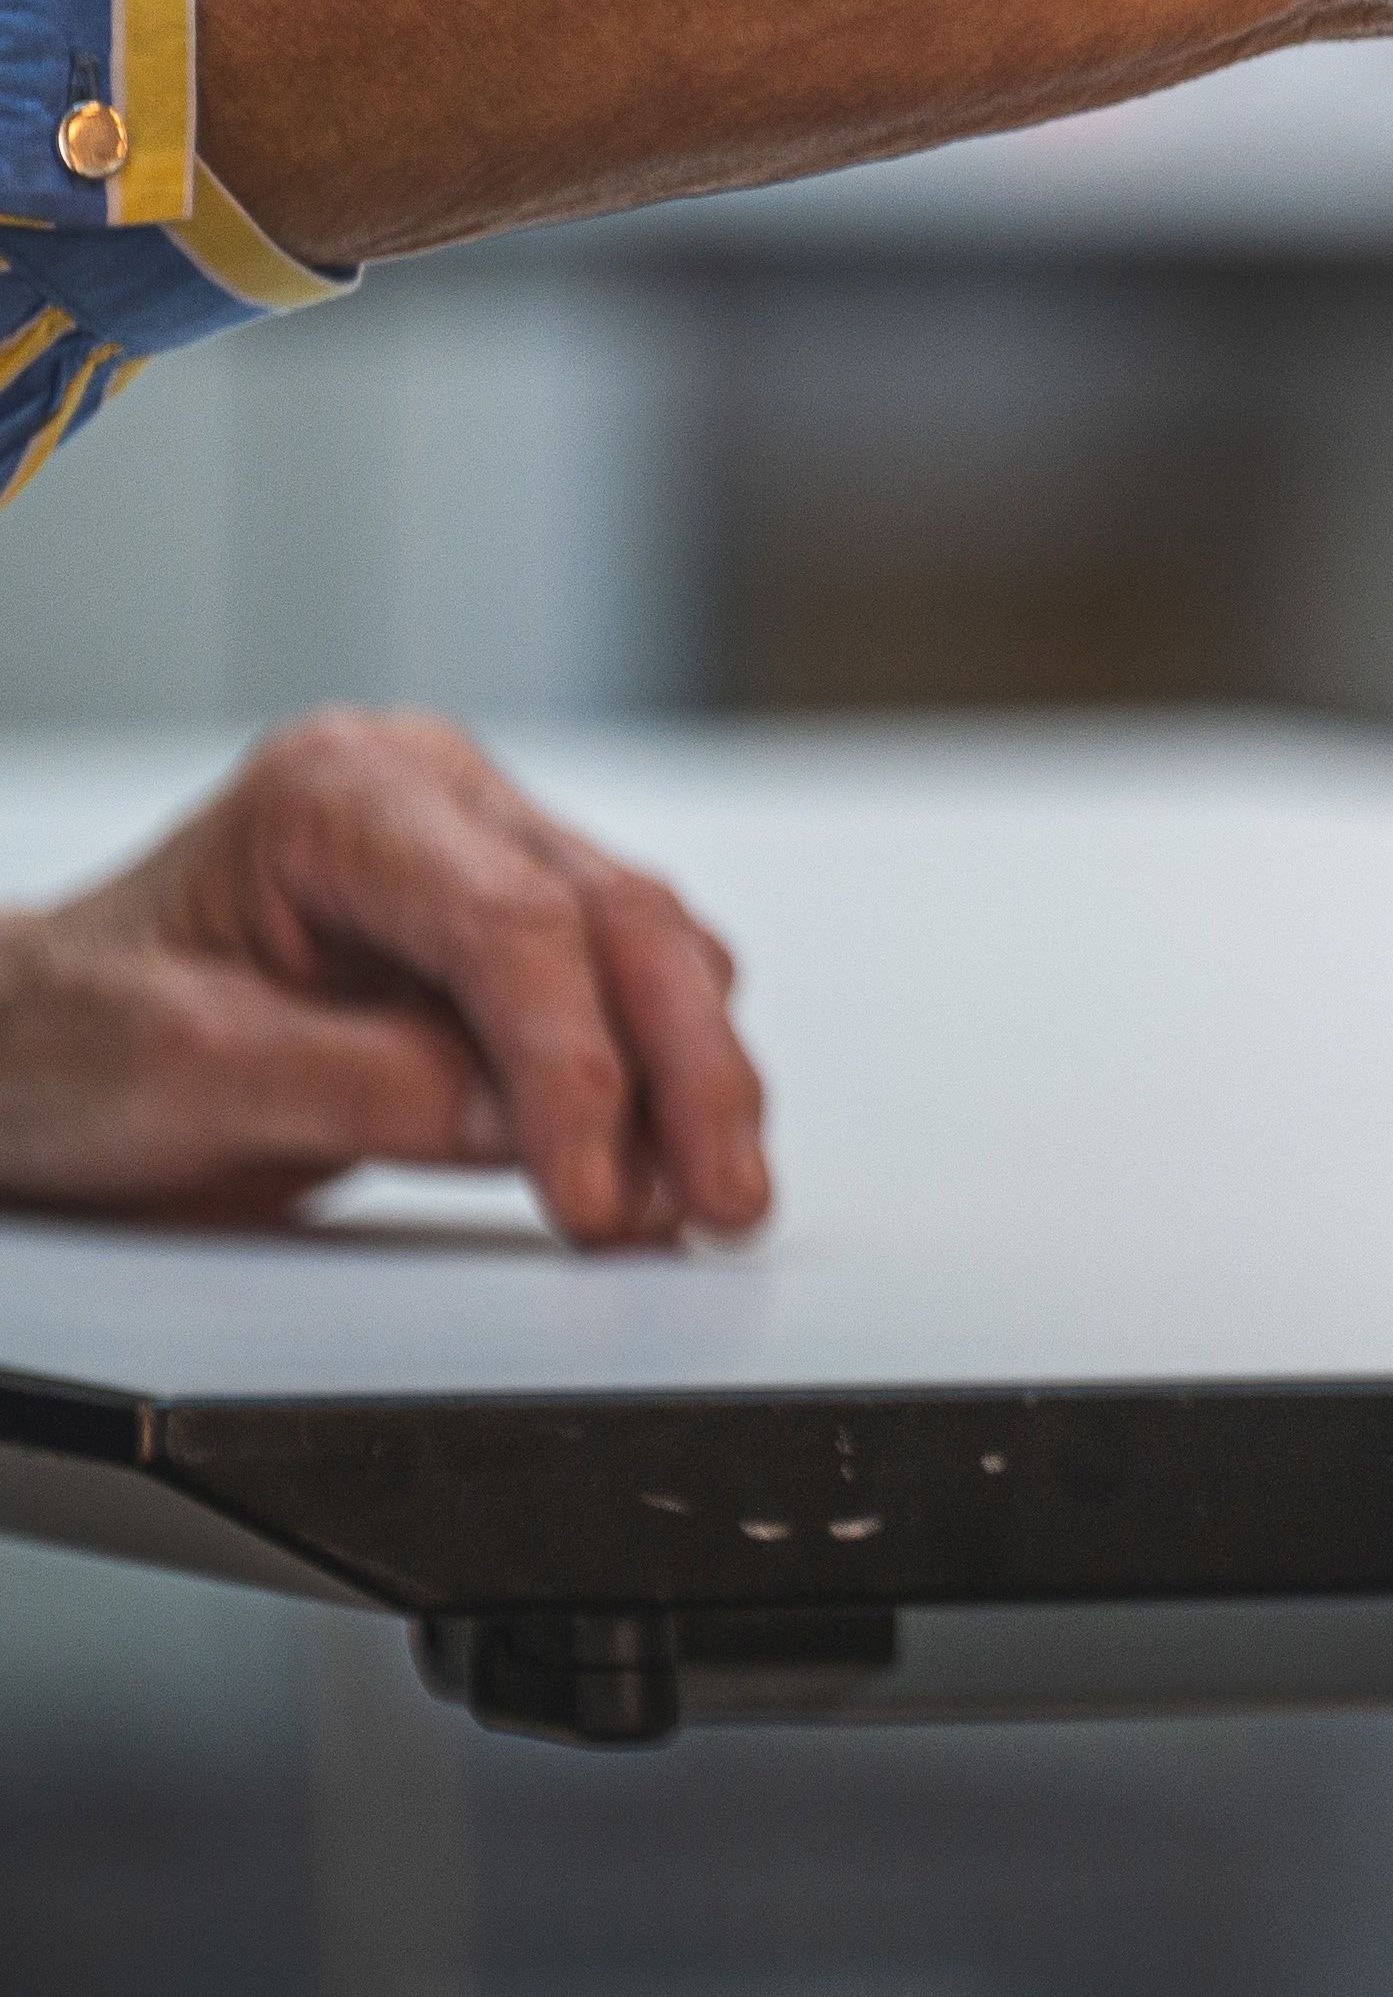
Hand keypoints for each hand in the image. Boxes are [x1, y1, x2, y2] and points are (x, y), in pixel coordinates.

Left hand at [0, 714, 770, 1245]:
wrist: (19, 1054)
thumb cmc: (63, 1041)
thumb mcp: (183, 1072)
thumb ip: (365, 1084)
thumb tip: (528, 1120)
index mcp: (339, 793)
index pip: (513, 924)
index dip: (577, 1066)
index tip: (596, 1191)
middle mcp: (432, 797)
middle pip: (621, 923)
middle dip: (685, 1073)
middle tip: (718, 1200)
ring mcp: (482, 856)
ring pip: (654, 953)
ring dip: (691, 1082)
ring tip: (695, 1202)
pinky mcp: (510, 934)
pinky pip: (626, 994)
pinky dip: (659, 1085)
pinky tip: (663, 1161)